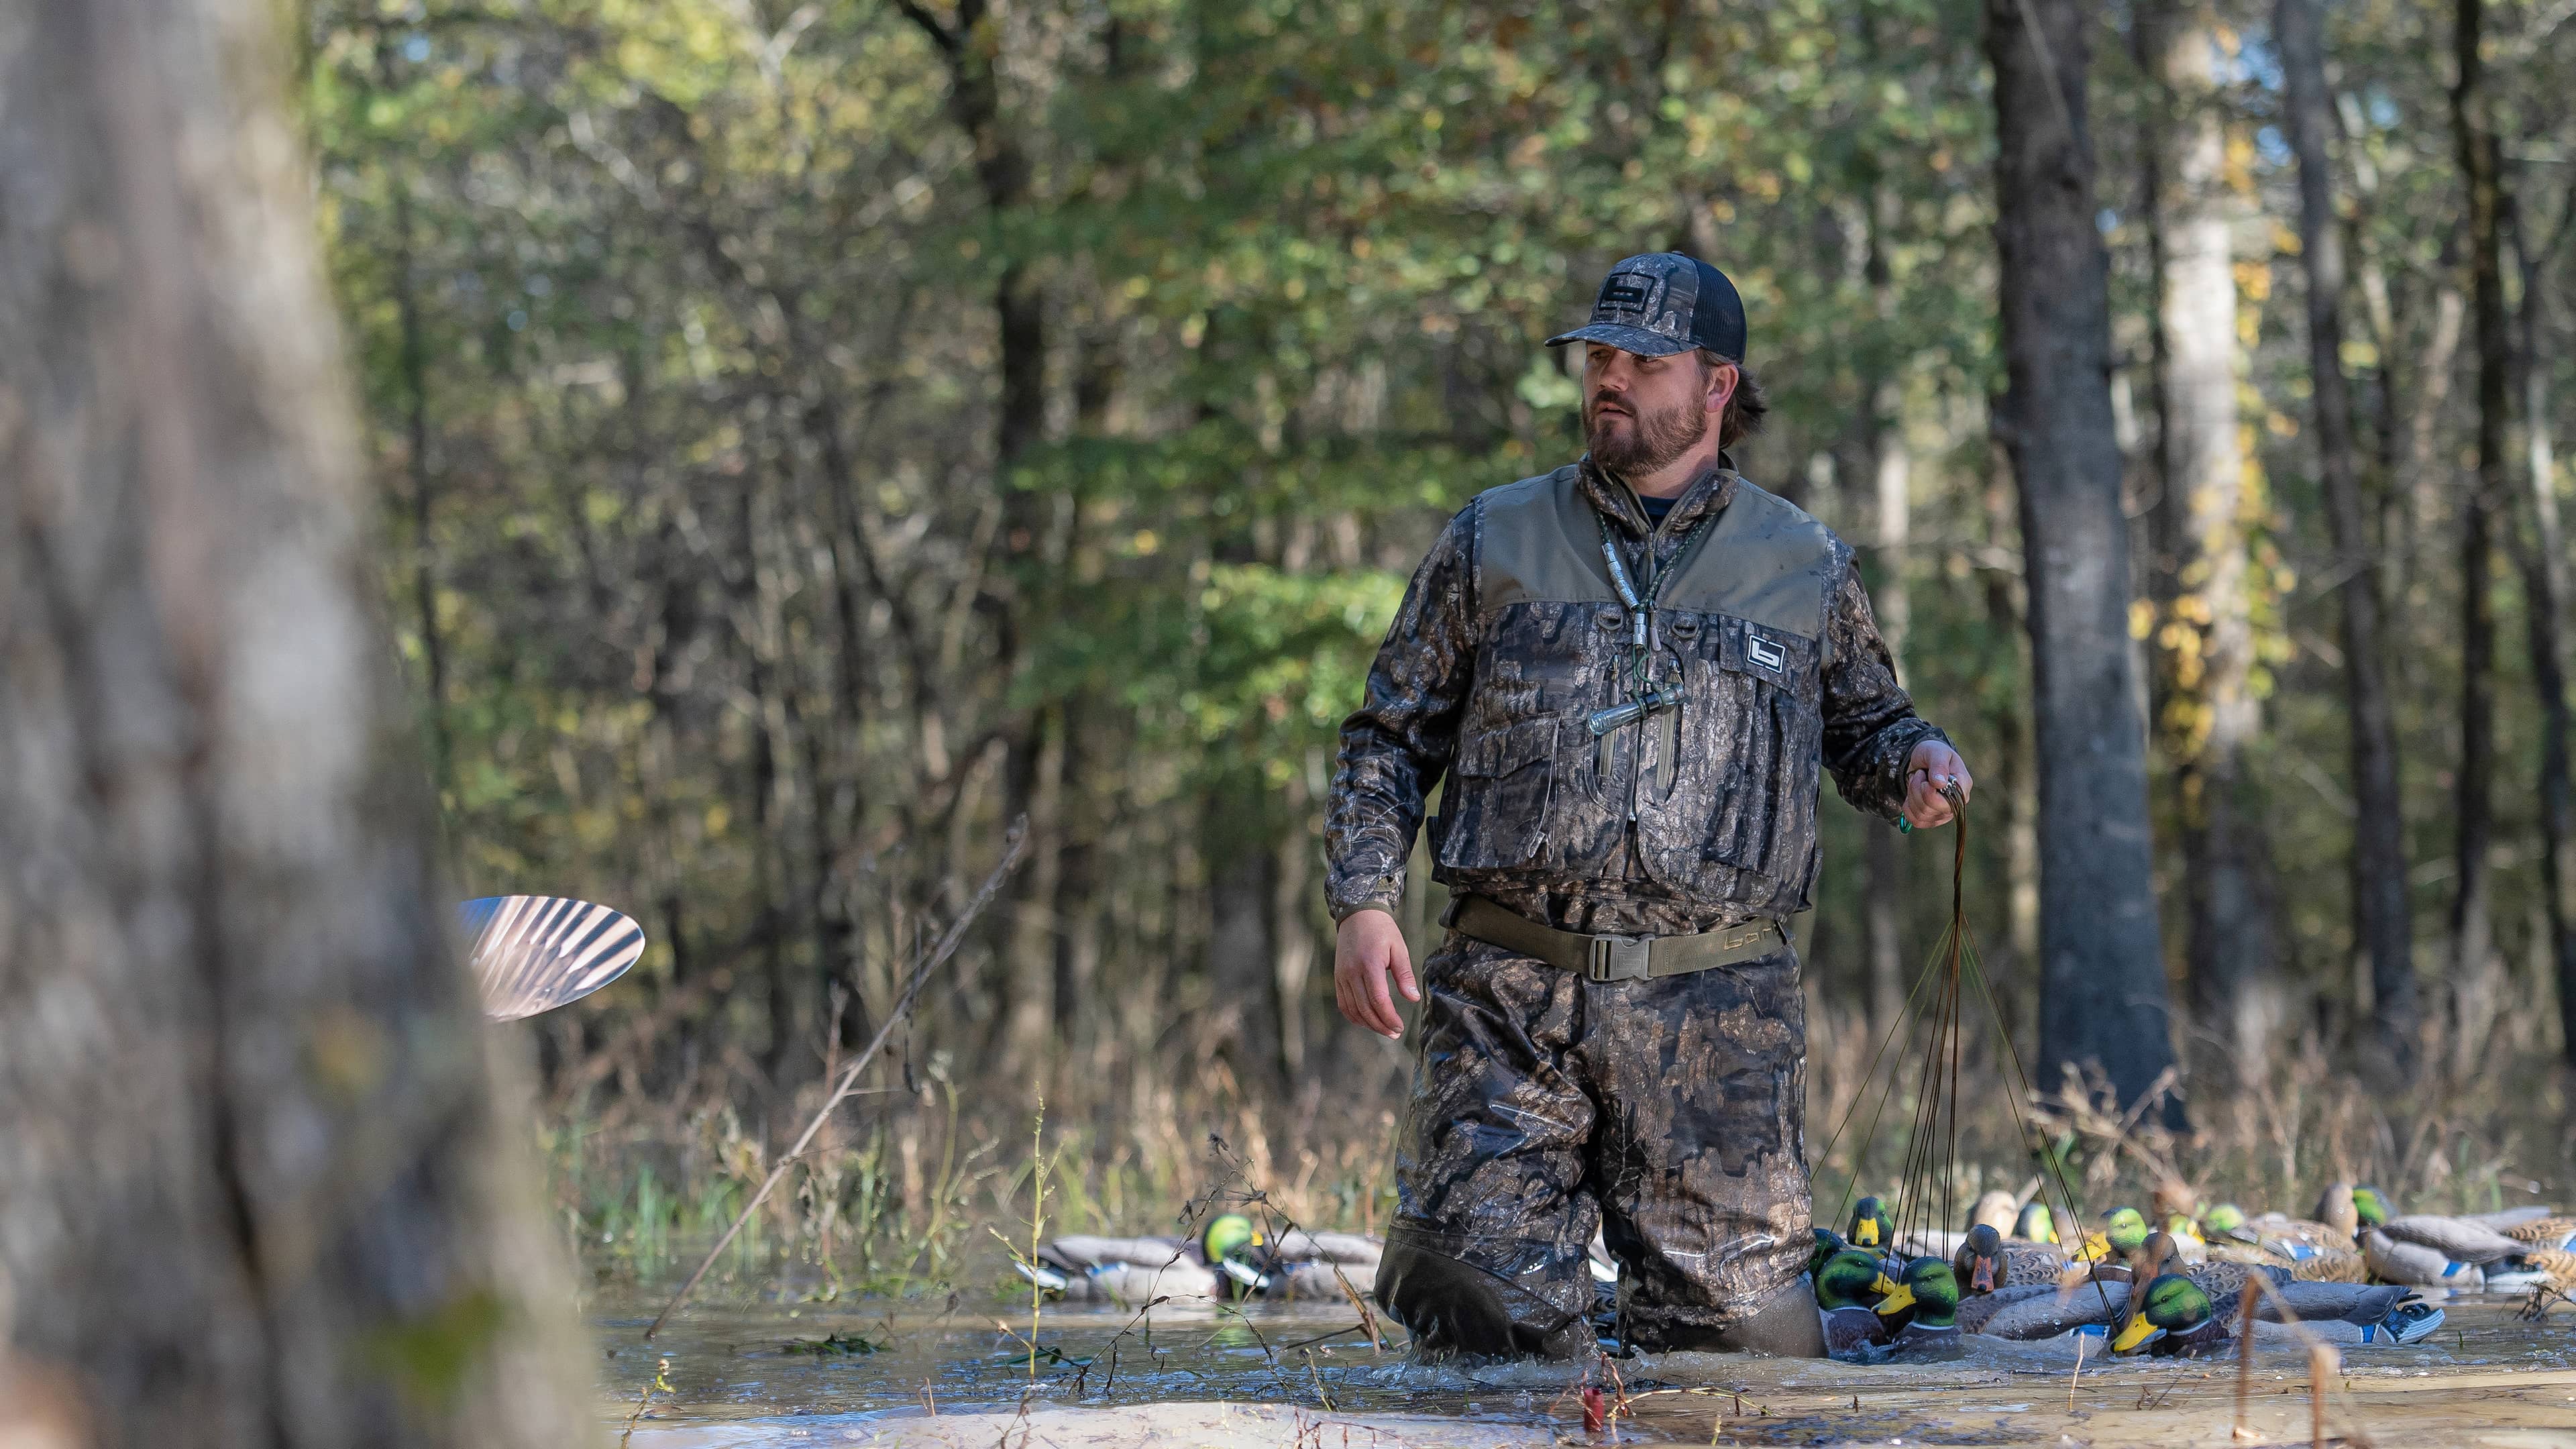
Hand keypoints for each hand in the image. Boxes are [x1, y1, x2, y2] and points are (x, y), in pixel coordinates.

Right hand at [1333, 908, 1418, 1039]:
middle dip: (1380, 1025)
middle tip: (1394, 1032)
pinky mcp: (1338, 977)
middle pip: (1364, 1008)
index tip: (1399, 1027)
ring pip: (1352, 1009)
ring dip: (1368, 1023)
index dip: (1389, 1017)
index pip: (1378, 999)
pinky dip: (1354, 1016)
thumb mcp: (1398, 948)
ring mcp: (1342, 976)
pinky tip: (1366, 1021)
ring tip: (1383, 1029)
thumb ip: (1405, 974)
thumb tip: (1412, 998)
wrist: (1357, 915)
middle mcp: (1352, 972)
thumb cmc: (1382, 930)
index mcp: (1369, 964)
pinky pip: (1343, 1003)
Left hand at [1903, 739, 1973, 828]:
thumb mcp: (1936, 751)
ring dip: (1912, 795)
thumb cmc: (1934, 753)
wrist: (1924, 760)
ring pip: (1921, 815)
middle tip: (1919, 775)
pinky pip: (1916, 821)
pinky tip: (1912, 794)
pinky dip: (1908, 807)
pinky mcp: (1932, 819)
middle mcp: (1957, 803)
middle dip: (1916, 790)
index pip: (1946, 802)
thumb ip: (1939, 765)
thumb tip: (1940, 783)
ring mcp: (1945, 813)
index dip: (1929, 792)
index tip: (1924, 776)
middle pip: (1930, 809)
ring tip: (1917, 781)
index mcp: (1962, 786)